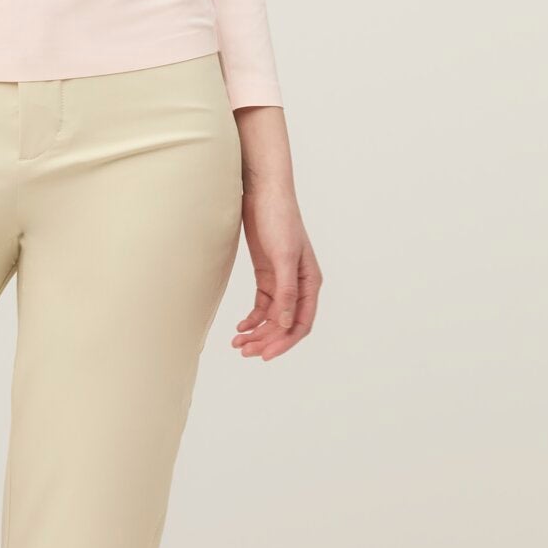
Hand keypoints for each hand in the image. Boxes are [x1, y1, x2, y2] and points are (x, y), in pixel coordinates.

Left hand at [229, 105, 318, 360]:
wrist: (263, 191)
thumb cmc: (278, 218)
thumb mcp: (282, 257)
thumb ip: (285, 291)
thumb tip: (285, 324)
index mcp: (310, 282)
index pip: (301, 323)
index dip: (284, 342)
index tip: (264, 355)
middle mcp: (299, 284)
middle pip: (285, 324)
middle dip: (267, 340)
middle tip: (244, 351)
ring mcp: (282, 279)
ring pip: (272, 317)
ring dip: (257, 332)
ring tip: (237, 343)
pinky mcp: (267, 273)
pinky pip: (263, 305)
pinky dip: (253, 318)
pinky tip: (240, 326)